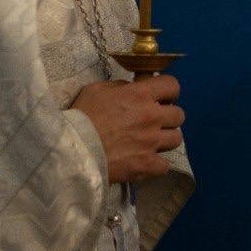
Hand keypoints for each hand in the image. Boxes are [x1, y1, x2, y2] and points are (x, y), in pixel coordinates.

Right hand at [70, 75, 184, 183]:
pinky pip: (165, 165)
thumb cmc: (81, 116)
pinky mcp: (147, 164)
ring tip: (150, 142)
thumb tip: (132, 90)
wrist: (71, 149)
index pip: (172, 86)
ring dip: (165, 139)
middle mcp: (152, 117)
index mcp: (141, 95)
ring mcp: (152, 142)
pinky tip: (145, 161)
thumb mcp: (97, 89)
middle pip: (179, 115)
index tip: (161, 97)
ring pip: (176, 139)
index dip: (169, 91)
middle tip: (153, 122)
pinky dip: (157, 164)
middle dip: (168, 117)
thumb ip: (120, 87)